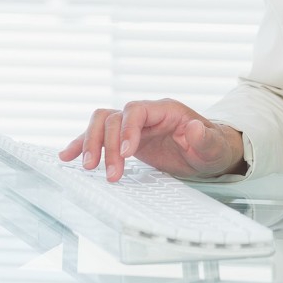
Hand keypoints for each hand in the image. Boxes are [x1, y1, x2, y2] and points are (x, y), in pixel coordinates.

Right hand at [58, 98, 244, 182]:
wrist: (210, 151)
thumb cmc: (213, 146)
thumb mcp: (214, 146)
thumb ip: (204, 138)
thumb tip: (194, 127)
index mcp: (166, 110)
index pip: (136, 110)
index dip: (127, 129)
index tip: (126, 154)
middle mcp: (146, 114)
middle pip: (113, 117)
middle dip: (106, 144)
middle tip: (108, 173)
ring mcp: (133, 126)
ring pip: (101, 123)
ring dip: (91, 143)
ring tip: (87, 167)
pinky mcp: (124, 139)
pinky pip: (99, 136)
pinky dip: (82, 144)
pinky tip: (68, 156)